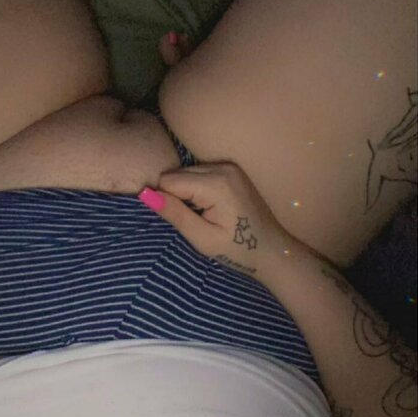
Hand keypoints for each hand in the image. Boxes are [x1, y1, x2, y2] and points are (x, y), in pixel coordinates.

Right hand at [141, 162, 290, 280]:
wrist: (272, 250)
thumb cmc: (237, 250)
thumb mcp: (202, 238)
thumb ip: (175, 213)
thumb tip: (145, 194)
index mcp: (215, 184)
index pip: (168, 181)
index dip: (166, 201)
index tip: (180, 221)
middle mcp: (222, 167)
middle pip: (176, 173)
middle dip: (177, 195)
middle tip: (195, 220)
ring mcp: (228, 166)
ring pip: (186, 172)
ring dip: (187, 192)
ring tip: (204, 214)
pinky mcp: (231, 169)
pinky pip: (199, 172)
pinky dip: (197, 188)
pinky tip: (210, 206)